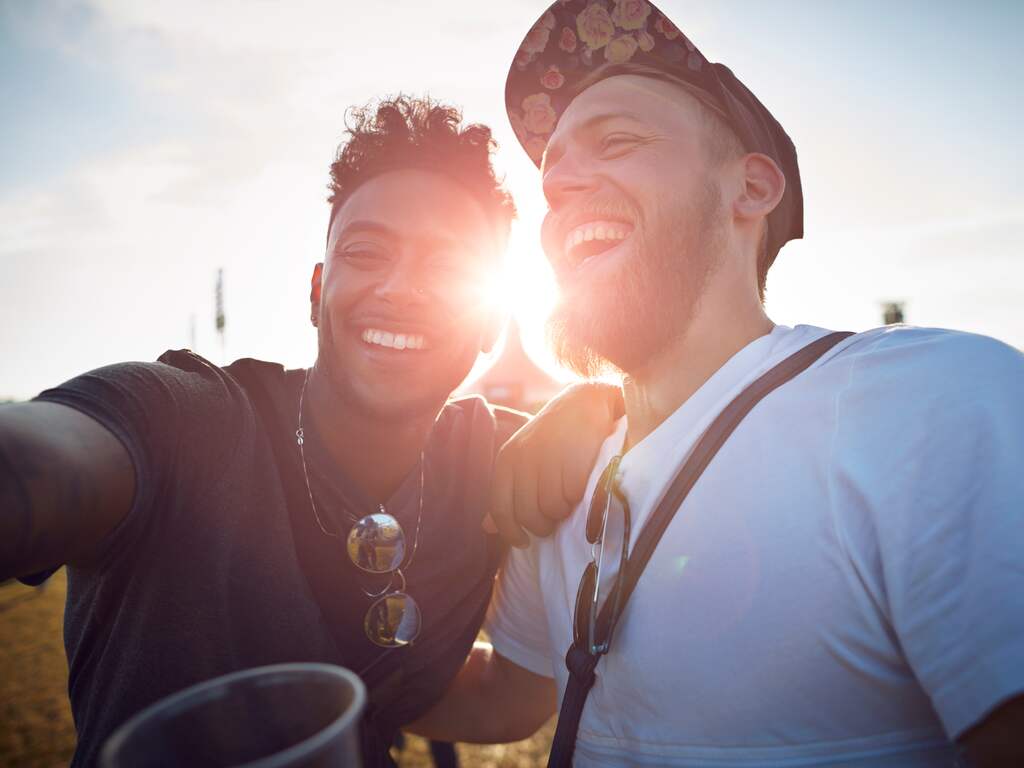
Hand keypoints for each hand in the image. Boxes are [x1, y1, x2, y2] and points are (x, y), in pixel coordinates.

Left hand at [485, 382, 621, 546]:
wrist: (584, 403)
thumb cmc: (553, 436)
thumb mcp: (523, 459)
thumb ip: (507, 492)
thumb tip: (487, 527)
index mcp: (506, 460)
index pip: (500, 508)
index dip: (510, 532)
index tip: (523, 543)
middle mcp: (523, 460)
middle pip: (527, 515)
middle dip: (542, 526)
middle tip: (553, 522)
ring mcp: (548, 460)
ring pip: (552, 510)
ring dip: (562, 513)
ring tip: (568, 500)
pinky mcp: (573, 462)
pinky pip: (572, 498)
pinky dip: (577, 501)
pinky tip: (580, 488)